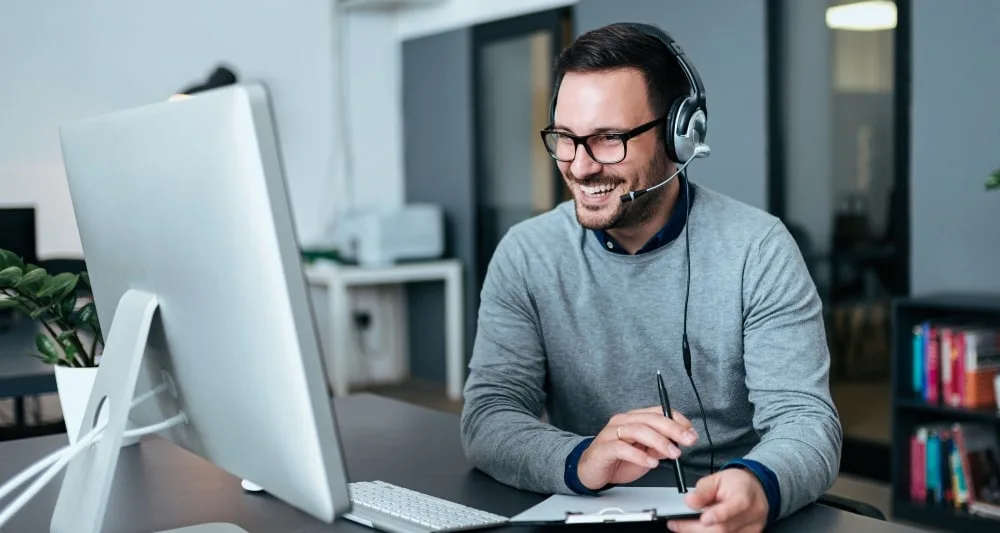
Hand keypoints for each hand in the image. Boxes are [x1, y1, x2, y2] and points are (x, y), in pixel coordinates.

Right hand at [577, 406, 697, 490]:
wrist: (591, 471)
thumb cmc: (617, 460)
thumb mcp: (645, 454)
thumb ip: (659, 448)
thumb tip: (678, 444)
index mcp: (635, 419)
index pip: (659, 411)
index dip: (677, 420)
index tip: (691, 432)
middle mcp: (623, 421)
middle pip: (651, 419)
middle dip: (673, 429)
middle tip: (688, 441)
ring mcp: (612, 433)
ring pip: (638, 430)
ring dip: (659, 441)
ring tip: (673, 454)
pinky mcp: (604, 447)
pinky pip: (622, 448)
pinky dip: (639, 455)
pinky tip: (651, 463)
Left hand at [667, 468, 768, 532]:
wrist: (754, 490)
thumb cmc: (736, 483)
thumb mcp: (717, 478)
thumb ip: (702, 490)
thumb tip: (690, 502)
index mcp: (744, 494)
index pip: (735, 506)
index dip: (719, 514)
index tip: (703, 519)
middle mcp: (752, 513)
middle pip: (724, 528)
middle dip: (696, 528)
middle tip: (676, 524)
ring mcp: (752, 528)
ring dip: (699, 532)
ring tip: (683, 526)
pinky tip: (698, 529)